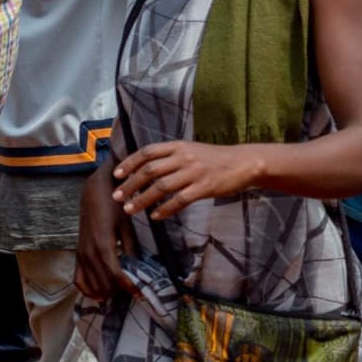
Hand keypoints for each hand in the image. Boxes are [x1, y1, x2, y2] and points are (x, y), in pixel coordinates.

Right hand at [77, 170, 136, 300]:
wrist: (94, 194)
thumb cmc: (115, 207)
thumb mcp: (127, 226)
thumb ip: (131, 249)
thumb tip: (139, 269)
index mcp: (104, 246)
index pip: (116, 276)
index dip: (129, 287)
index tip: (141, 293)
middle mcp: (89, 254)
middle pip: (104, 284)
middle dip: (120, 290)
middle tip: (134, 289)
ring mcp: (81, 255)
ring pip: (92, 285)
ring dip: (106, 291)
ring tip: (120, 289)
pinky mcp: (77, 255)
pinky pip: (79, 280)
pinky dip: (89, 289)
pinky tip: (101, 290)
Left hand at [114, 140, 262, 219]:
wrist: (244, 162)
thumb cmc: (216, 159)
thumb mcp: (192, 150)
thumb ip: (171, 157)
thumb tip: (146, 170)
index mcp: (179, 146)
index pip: (148, 152)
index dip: (130, 163)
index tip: (116, 175)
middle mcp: (184, 157)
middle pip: (150, 170)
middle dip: (130, 185)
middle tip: (117, 198)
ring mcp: (194, 172)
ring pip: (161, 186)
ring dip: (142, 199)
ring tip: (130, 210)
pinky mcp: (204, 187)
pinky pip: (179, 200)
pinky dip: (165, 209)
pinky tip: (156, 216)